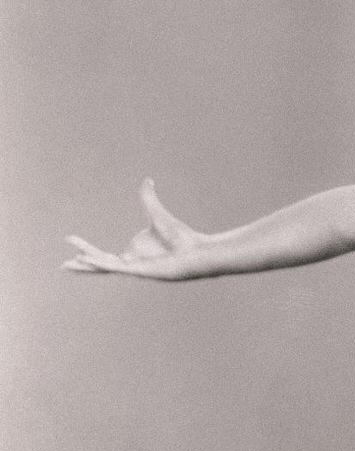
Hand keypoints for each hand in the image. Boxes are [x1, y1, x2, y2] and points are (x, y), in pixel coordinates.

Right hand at [64, 179, 207, 278]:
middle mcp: (131, 262)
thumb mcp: (157, 213)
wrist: (196, 249)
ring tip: (69, 264)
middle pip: (101, 264)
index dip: (86, 249)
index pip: (104, 255)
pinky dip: (103, 263)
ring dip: (88, 265)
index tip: (69, 240)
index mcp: (132, 252)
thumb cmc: (180, 237)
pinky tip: (89, 260)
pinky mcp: (142, 270)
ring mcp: (135, 268)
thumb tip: (147, 180)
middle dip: (82, 263)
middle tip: (63, 264)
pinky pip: (118, 267)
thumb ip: (148, 198)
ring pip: (106, 268)